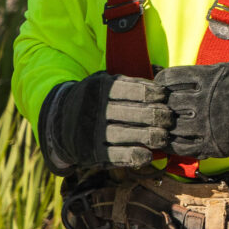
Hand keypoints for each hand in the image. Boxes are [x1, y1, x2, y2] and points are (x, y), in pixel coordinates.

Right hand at [37, 72, 172, 173]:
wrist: (57, 120)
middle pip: (132, 113)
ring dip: (150, 137)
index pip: (132, 90)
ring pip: (125, 134)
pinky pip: (115, 156)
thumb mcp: (105, 82)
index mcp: (100, 88)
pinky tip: (148, 155)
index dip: (153, 94)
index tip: (165, 98)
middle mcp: (94, 109)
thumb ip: (131, 81)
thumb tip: (161, 72)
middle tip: (170, 119)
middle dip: (157, 116)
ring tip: (164, 137)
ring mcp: (91, 132)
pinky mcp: (90, 153)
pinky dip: (134, 156)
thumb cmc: (95, 99)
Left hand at [157, 61, 228, 168]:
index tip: (160, 87)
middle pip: (167, 102)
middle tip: (161, 108)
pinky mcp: (208, 144)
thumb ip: (227, 63)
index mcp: (208, 78)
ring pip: (171, 124)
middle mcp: (202, 100)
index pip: (170, 78)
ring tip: (164, 125)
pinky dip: (171, 143)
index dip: (162, 82)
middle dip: (162, 105)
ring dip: (165, 125)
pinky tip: (170, 140)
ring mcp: (204, 123)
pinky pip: (179, 145)